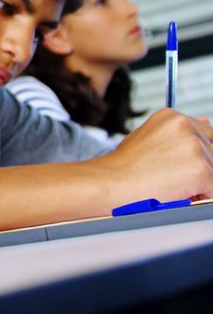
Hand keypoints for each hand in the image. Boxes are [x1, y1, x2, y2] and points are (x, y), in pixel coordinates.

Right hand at [93, 108, 212, 202]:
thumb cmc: (123, 167)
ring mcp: (195, 147)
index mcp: (173, 117)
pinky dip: (200, 196)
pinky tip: (176, 193)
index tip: (182, 164)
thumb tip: (207, 120)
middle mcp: (186, 126)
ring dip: (198, 183)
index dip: (195, 154)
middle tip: (171, 177)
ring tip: (169, 185)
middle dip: (198, 168)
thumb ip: (178, 133)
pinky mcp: (202, 171)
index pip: (206, 134)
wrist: (110, 183)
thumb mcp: (149, 138)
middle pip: (212, 153)